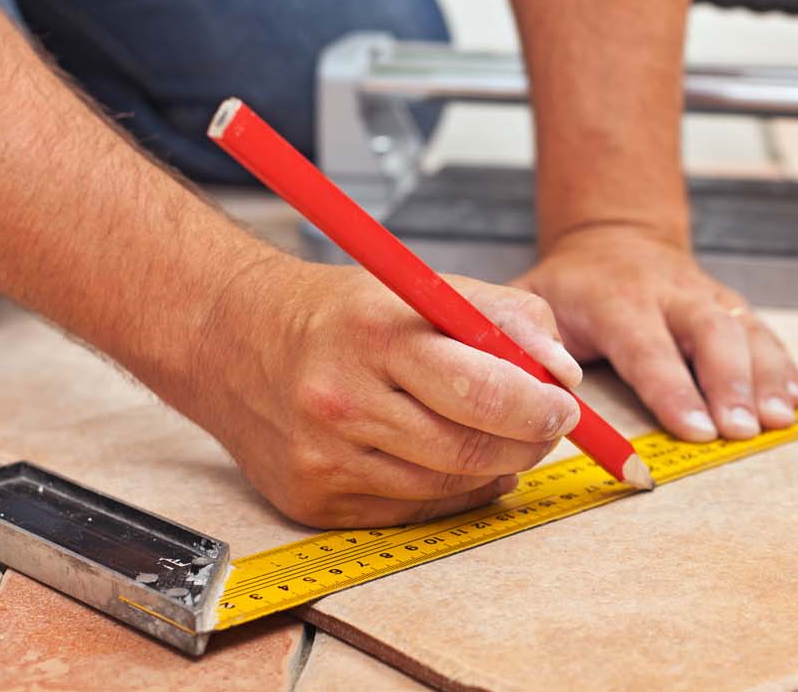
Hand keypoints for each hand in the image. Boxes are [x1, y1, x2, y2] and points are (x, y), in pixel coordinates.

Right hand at [184, 257, 582, 528]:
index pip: (481, 388)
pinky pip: (411, 511)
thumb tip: (564, 374)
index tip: (565, 407)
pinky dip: (449, 492)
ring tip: (497, 437)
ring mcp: (324, 457)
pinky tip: (453, 463)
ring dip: (492, 468)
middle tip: (546, 426)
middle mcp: (342, 398)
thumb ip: (508, 317)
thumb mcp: (426, 287)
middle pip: (469, 449)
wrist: (232, 338)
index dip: (539, 407)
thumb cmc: (342, 313)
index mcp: (376, 333)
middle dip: (527, 442)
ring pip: (447, 487)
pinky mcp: (313, 500)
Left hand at [513, 225, 797, 441]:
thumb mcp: (530, 300)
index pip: (647, 346)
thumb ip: (526, 338)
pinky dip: (782, 366)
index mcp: (616, 298)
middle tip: (742, 430)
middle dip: (731, 382)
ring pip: (744, 330)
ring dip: (765, 377)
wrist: (614, 239)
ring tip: (777, 420)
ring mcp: (705, 296)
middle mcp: (669, 293)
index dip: (672, 389)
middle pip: (710, 332)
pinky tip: (794, 400)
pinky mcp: (729, 305)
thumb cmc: (570, 287)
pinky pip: (762, 332)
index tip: (696, 429)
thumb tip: (539, 386)